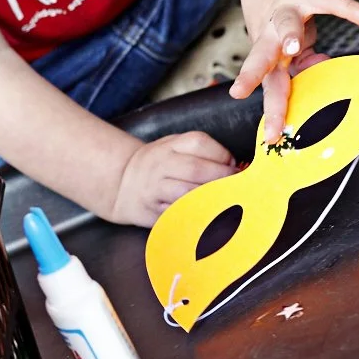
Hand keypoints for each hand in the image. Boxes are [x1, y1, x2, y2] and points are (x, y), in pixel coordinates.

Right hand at [107, 132, 237, 225]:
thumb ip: (201, 153)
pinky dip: (196, 214)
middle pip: (196, 169)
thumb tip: (238, 168)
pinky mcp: (153, 210)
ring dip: (211, 198)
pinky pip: (178, 213)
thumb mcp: (173, 148)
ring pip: (187, 193)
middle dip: (222, 179)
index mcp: (170, 145)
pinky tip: (209, 215)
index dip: (223, 156)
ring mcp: (155, 188)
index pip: (200, 143)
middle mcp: (160, 164)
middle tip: (237, 187)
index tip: (234, 167)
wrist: (121, 183)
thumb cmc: (158, 166)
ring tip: (226, 202)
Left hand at [234, 0, 358, 142]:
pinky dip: (348, 9)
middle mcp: (271, 32)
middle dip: (252, 75)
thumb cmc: (279, 13)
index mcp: (269, 51)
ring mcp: (287, 9)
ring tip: (294, 46)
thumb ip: (300, 63)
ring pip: (285, 23)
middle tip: (240, 92)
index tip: (272, 137)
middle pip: (261, 57)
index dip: (271, 110)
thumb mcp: (286, 44)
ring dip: (288, 34)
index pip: (268, 84)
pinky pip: (330, 0)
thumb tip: (316, 77)